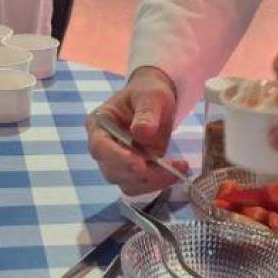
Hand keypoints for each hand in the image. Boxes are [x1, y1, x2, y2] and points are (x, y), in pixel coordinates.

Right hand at [86, 67, 188, 193]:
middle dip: (140, 174)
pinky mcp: (134, 171)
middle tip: (169, 168)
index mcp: (99, 124)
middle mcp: (104, 147)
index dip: (117, 158)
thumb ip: (146, 112)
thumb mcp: (150, 95)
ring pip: (127, 183)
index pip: (100, 147)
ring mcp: (118, 161)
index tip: (139, 164)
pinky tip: (177, 171)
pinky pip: (142, 184)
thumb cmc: (148, 92)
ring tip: (178, 168)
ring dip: (152, 181)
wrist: (156, 100)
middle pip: (112, 170)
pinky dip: (159, 182)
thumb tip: (142, 133)